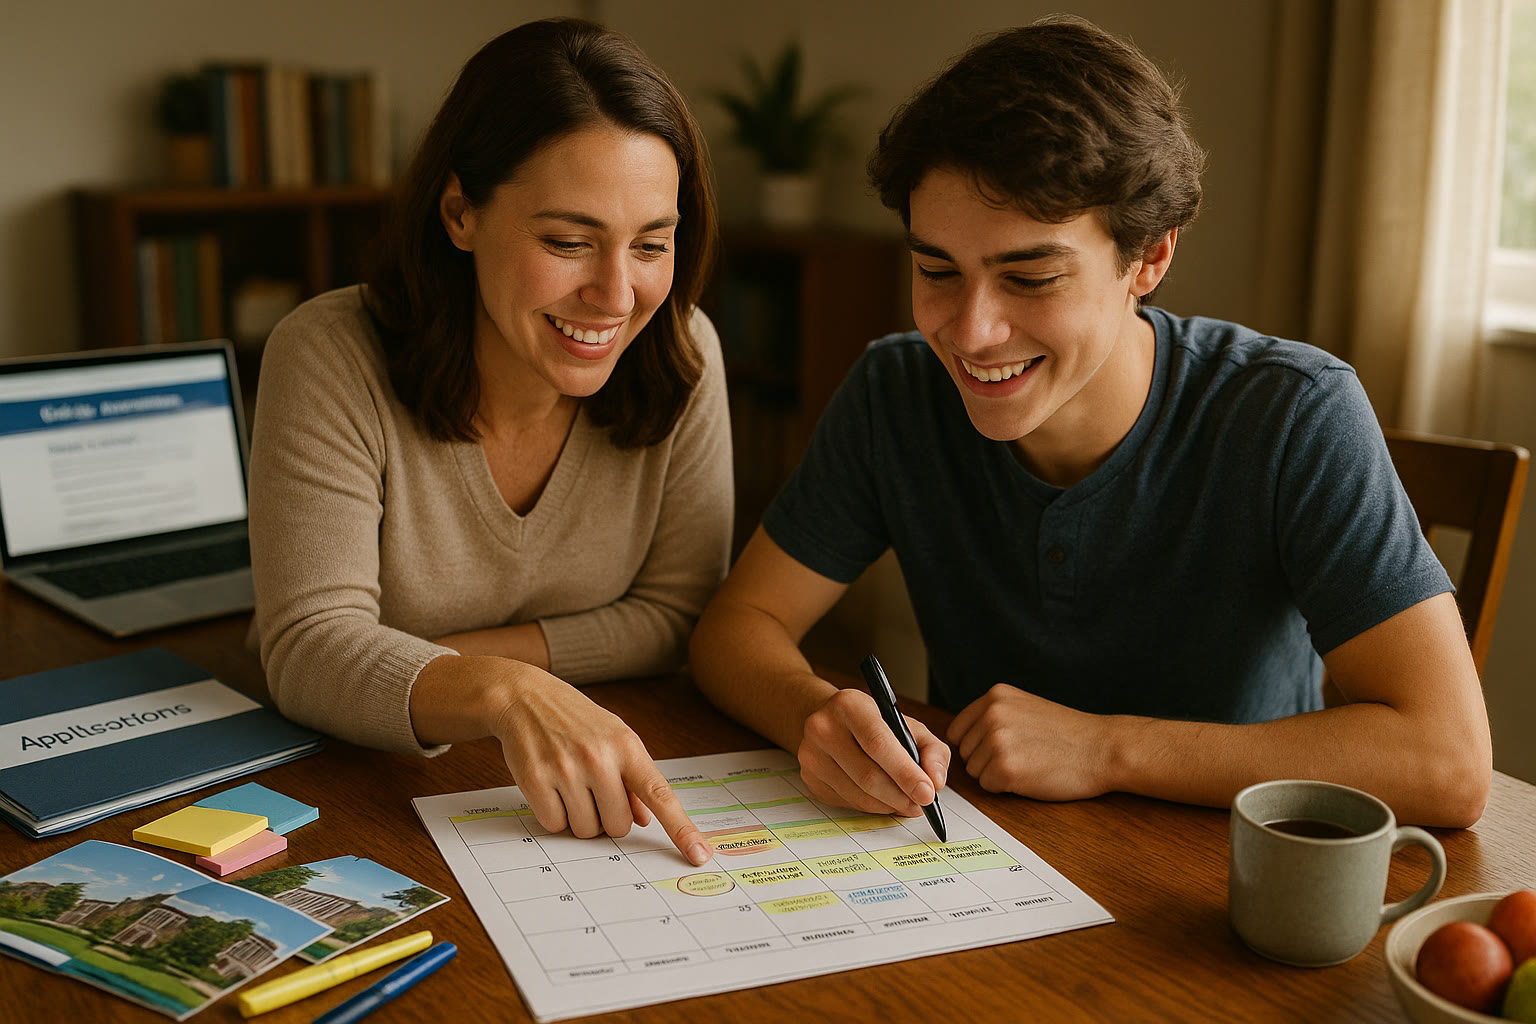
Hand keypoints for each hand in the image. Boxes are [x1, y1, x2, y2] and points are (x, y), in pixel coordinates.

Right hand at [492, 667, 712, 864]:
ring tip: (571, 785)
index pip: (660, 794)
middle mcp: (599, 758)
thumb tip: (645, 820)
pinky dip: (555, 816)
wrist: (525, 697)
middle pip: (619, 826)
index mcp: (626, 746)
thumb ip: (633, 779)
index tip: (700, 855)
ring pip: (587, 831)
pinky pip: (555, 826)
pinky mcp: (536, 780)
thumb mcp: (615, 737)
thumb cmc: (576, 721)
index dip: (682, 829)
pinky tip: (551, 788)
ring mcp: (566, 769)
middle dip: (608, 818)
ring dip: (580, 819)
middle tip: (593, 791)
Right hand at [796, 687, 949, 816]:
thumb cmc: (874, 722)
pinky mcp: (809, 778)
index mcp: (850, 705)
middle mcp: (823, 727)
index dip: (905, 772)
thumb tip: (936, 780)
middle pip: (868, 775)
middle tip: (921, 804)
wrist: (829, 719)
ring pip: (858, 794)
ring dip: (888, 805)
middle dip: (901, 796)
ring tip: (905, 802)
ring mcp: (811, 755)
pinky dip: (871, 806)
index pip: (879, 743)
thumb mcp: (908, 724)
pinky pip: (847, 802)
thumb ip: (932, 749)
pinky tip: (882, 798)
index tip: (927, 793)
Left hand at [946, 684, 1111, 800]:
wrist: (1103, 749)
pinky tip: (1031, 776)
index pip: (959, 730)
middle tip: (1023, 756)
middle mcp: (992, 714)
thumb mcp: (1025, 707)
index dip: (977, 745)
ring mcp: (997, 740)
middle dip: (988, 760)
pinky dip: (1006, 788)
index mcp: (995, 696)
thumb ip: (994, 715)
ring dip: (997, 775)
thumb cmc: (1070, 734)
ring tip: (1029, 764)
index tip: (1000, 749)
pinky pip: (988, 786)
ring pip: (975, 771)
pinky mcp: (1005, 768)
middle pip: (966, 752)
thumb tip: (962, 737)